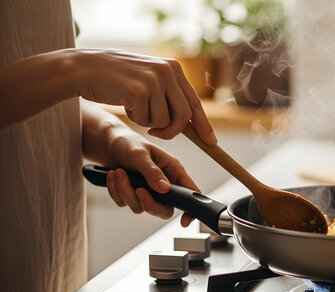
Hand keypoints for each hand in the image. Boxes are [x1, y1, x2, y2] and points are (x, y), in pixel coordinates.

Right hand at [74, 49, 216, 143]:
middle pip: (183, 116)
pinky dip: (135, 119)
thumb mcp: (149, 79)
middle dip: (172, 131)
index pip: (194, 101)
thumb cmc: (116, 78)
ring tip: (133, 105)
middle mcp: (167, 71)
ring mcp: (154, 81)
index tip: (211, 141)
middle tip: (156, 133)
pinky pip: (146, 121)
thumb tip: (190, 121)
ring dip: (148, 122)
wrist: (83, 68)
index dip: (202, 124)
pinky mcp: (140, 92)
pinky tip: (124, 103)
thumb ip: (169, 94)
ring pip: (164, 121)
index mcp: (173, 68)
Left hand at [103, 130, 198, 226]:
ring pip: (140, 207)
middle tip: (138, 190)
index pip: (190, 193)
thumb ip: (152, 172)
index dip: (190, 209)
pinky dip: (116, 191)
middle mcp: (163, 183)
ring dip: (126, 191)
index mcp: (173, 171)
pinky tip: (113, 175)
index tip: (184, 221)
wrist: (108, 143)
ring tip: (119, 172)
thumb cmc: (128, 143)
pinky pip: (125, 203)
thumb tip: (165, 189)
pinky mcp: (132, 194)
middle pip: (165, 209)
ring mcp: (147, 191)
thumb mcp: (140, 154)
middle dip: (149, 203)